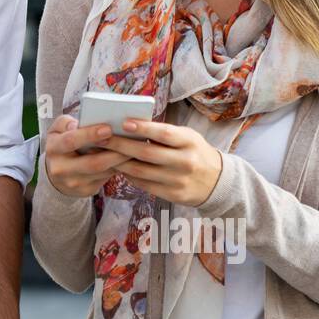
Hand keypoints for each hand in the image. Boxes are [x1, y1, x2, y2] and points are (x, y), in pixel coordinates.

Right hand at [43, 114, 137, 197]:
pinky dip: (118, 168)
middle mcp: (61, 169)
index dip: (89, 135)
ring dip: (120, 160)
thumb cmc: (62, 144)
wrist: (57, 173)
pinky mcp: (85, 191)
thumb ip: (65, 123)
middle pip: (92, 162)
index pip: (71, 141)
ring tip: (136, 148)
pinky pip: (106, 178)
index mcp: (54, 149)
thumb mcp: (57, 130)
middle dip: (114, 152)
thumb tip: (77, 124)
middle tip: (131, 141)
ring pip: (102, 172)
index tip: (108, 128)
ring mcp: (74, 183)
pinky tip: (128, 159)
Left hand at [98, 119, 222, 207]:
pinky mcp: (173, 195)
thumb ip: (164, 133)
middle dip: (120, 145)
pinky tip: (118, 168)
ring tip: (104, 153)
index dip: (143, 129)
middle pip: (147, 154)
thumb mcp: (187, 137)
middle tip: (101, 138)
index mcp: (189, 142)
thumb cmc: (195, 152)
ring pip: (141, 172)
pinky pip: (145, 185)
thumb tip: (130, 126)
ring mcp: (179, 181)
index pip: (163, 134)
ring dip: (119, 162)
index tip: (123, 123)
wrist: (217, 181)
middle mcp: (185, 161)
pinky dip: (129, 176)